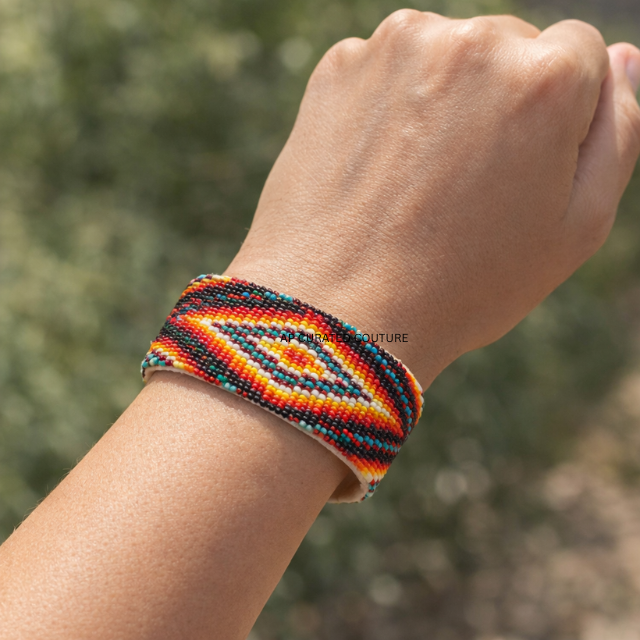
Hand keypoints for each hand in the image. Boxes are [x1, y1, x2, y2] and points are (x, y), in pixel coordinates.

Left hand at [227, 11, 639, 385]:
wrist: (340, 310)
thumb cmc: (464, 285)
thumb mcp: (574, 230)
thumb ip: (618, 134)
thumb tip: (626, 59)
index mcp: (545, 79)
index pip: (580, 53)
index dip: (559, 114)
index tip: (522, 166)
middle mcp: (471, 42)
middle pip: (510, 48)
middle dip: (500, 100)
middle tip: (465, 184)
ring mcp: (395, 50)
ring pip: (446, 55)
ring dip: (444, 100)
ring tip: (419, 182)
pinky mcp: (338, 69)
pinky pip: (385, 72)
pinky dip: (389, 107)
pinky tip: (378, 169)